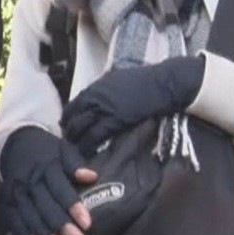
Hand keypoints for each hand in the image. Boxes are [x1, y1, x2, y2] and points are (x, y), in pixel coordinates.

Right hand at [0, 127, 97, 234]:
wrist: (16, 145)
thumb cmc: (47, 151)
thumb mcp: (62, 149)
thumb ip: (76, 163)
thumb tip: (91, 176)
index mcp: (46, 167)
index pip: (60, 190)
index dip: (73, 207)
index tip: (87, 224)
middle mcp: (29, 181)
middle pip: (46, 208)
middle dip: (64, 229)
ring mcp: (16, 193)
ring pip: (31, 218)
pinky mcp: (7, 202)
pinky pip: (15, 222)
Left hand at [61, 55, 205, 153]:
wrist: (164, 83)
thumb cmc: (146, 82)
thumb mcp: (118, 80)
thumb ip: (105, 92)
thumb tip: (98, 101)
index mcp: (95, 87)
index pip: (72, 106)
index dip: (69, 120)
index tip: (69, 130)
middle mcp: (95, 96)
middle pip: (72, 118)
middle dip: (69, 132)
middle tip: (69, 145)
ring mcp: (103, 107)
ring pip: (79, 128)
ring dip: (75, 141)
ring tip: (75, 153)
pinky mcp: (114, 120)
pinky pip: (94, 136)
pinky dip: (88, 146)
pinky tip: (87, 154)